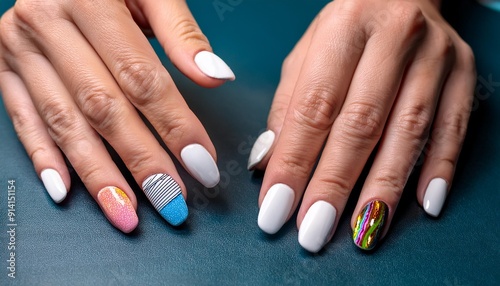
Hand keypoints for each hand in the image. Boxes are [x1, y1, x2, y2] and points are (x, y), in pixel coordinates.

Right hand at [0, 0, 234, 232]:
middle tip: (170, 199)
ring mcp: (19, 50)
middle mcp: (47, 24)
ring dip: (98, 173)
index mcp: (89, 0)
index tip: (200, 163)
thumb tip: (216, 77)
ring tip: (127, 212)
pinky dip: (45, 158)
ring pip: (64, 123)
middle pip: (103, 107)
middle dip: (140, 160)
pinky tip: (68, 191)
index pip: (140, 77)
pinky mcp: (4, 71)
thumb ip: (181, 34)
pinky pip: (22, 120)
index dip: (173, 124)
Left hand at [248, 0, 474, 251]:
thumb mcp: (307, 52)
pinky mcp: (464, 73)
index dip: (294, 161)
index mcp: (345, 27)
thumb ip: (288, 105)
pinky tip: (423, 203)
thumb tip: (268, 162)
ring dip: (384, 187)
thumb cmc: (348, 27)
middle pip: (360, 124)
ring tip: (363, 230)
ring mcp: (435, 56)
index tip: (276, 205)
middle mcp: (394, 38)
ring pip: (408, 132)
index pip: (314, 106)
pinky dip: (439, 168)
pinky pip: (454, 127)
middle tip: (314, 229)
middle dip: (335, 184)